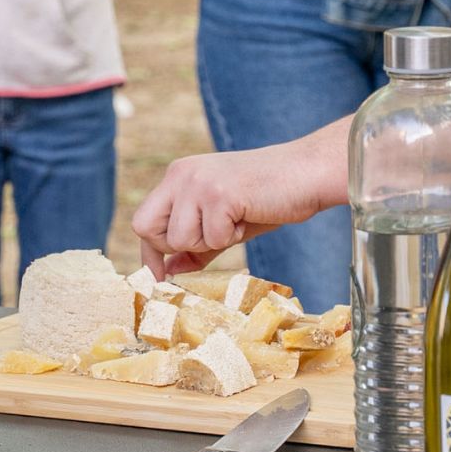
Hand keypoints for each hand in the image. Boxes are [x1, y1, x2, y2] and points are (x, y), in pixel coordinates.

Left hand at [131, 143, 328, 279]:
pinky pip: (212, 239)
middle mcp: (181, 175)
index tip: (159, 277)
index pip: (143, 221)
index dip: (150, 253)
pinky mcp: (219, 194)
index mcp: (178, 176)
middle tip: (213, 236)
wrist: (307, 174)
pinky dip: (233, 237)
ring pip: (180, 239)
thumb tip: (167, 272)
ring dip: (211, 242)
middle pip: (147, 229)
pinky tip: (248, 216)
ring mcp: (198, 182)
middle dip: (177, 246)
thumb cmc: (268, 198)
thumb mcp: (223, 223)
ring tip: (236, 221)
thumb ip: (195, 245)